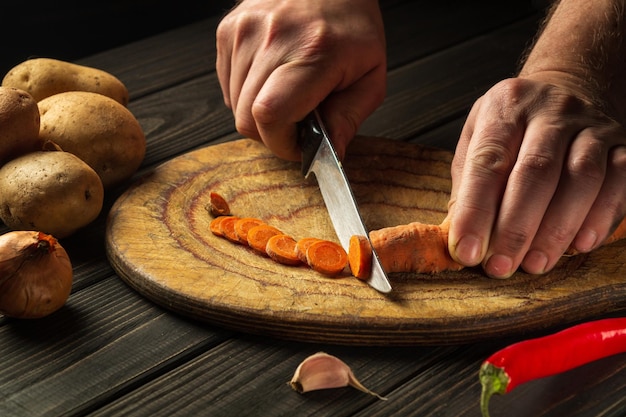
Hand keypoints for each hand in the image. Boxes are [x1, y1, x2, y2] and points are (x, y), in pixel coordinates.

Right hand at [216, 0, 386, 160]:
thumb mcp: (371, 75)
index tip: (299, 144)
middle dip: (272, 134)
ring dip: (258, 114)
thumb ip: (349, 119)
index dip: (280, 143)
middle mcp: (273, 37)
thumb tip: (330, 155)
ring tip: (287, 94)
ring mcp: (244, 31)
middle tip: (297, 121)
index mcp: (313, 50)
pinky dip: (246, 94)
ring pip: (233, 106)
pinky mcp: (228, 30)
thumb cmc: (352, 26)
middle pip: (246, 118)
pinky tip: (271, 79)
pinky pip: (227, 86)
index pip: (270, 115)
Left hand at [447, 73, 625, 277]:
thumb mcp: (477, 138)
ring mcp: (592, 126)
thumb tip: (461, 238)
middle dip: (516, 228)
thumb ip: (468, 184)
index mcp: (505, 108)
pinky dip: (601, 217)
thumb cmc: (513, 125)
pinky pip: (620, 181)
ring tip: (535, 264)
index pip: (488, 162)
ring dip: (557, 229)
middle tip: (500, 267)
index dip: (475, 211)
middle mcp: (551, 111)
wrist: (570, 85)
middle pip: (536, 172)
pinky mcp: (624, 144)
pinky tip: (580, 244)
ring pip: (581, 178)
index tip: (466, 251)